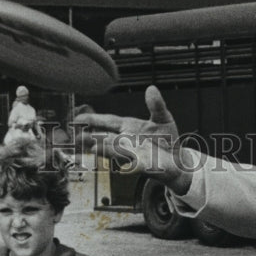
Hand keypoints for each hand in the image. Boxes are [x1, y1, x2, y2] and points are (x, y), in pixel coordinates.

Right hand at [75, 85, 190, 189]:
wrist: (178, 161)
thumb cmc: (167, 139)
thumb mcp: (163, 118)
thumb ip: (156, 105)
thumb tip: (152, 89)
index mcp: (128, 127)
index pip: (107, 122)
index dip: (92, 120)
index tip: (78, 118)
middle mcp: (127, 141)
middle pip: (105, 138)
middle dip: (90, 138)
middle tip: (76, 137)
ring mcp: (134, 154)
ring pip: (116, 151)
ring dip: (105, 149)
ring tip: (92, 147)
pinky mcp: (146, 166)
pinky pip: (137, 165)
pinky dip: (131, 165)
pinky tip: (125, 165)